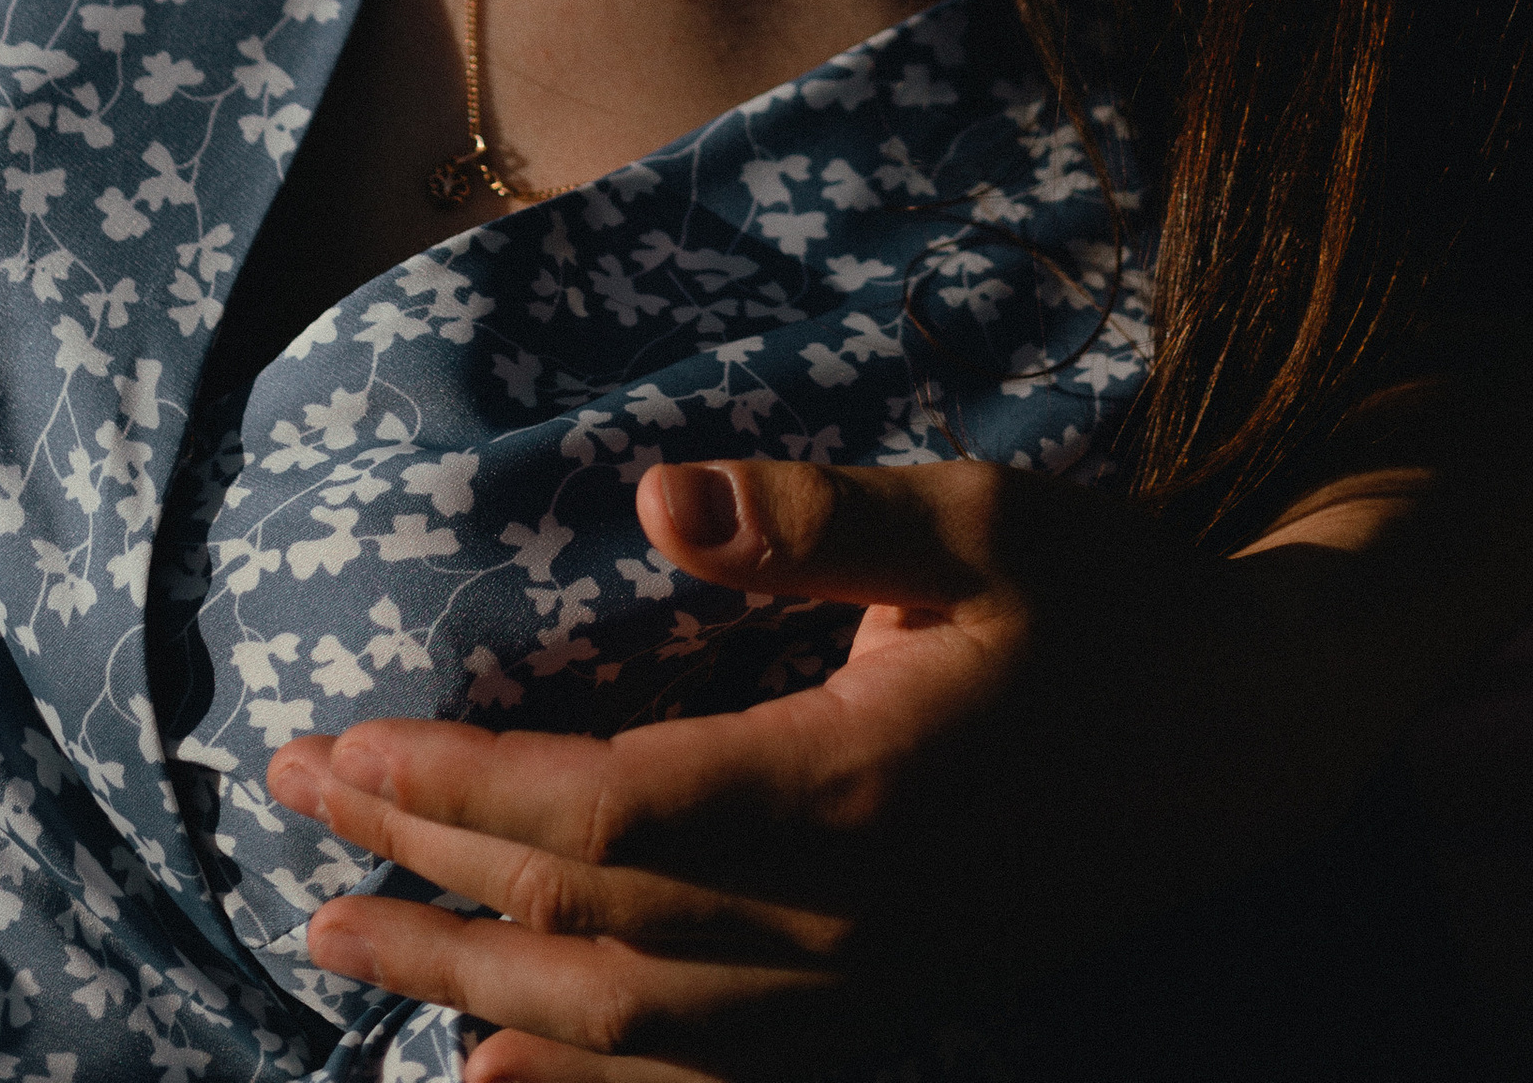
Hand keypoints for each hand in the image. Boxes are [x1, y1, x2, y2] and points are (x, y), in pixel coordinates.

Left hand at [263, 453, 1375, 1082]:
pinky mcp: (882, 1014)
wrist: (1245, 739)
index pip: (591, 814)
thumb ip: (816, 518)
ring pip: (623, 1027)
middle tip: (287, 817)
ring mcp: (863, 993)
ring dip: (467, 985)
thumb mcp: (979, 520)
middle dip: (417, 869)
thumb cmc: (1109, 601)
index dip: (448, 787)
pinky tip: (486, 1079)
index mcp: (848, 792)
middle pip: (580, 924)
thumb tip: (655, 506)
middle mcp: (842, 924)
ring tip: (342, 944)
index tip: (333, 741)